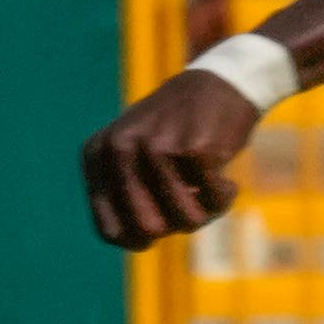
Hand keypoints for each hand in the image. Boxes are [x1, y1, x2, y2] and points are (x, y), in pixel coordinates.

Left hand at [79, 65, 266, 248]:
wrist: (219, 83)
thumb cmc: (176, 134)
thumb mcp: (135, 160)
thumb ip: (127, 201)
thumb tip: (143, 236)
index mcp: (97, 155)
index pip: (110, 230)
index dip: (138, 240)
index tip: (159, 225)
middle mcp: (119, 148)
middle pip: (148, 229)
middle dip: (174, 225)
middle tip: (187, 201)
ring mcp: (156, 146)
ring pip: (186, 220)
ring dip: (205, 210)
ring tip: (209, 186)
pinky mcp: (195, 147)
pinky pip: (214, 201)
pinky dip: (225, 195)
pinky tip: (226, 177)